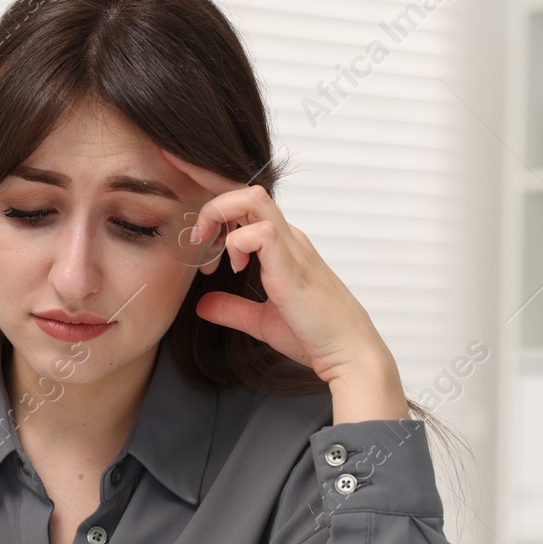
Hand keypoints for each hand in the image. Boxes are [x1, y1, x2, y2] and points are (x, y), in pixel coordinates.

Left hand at [160, 149, 392, 388]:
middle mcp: (287, 237)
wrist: (346, 352)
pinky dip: (237, 244)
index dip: (216, 209)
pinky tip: (234, 268)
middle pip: (245, 191)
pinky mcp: (291, 264)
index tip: (196, 237)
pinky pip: (259, 232)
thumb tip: (202, 305)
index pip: (247, 206)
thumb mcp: (261, 320)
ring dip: (220, 216)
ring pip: (252, 199)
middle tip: (198, 240)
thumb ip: (232, 309)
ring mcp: (291, 247)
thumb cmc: (313, 335)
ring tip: (210, 251)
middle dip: (211, 206)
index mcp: (282, 245)